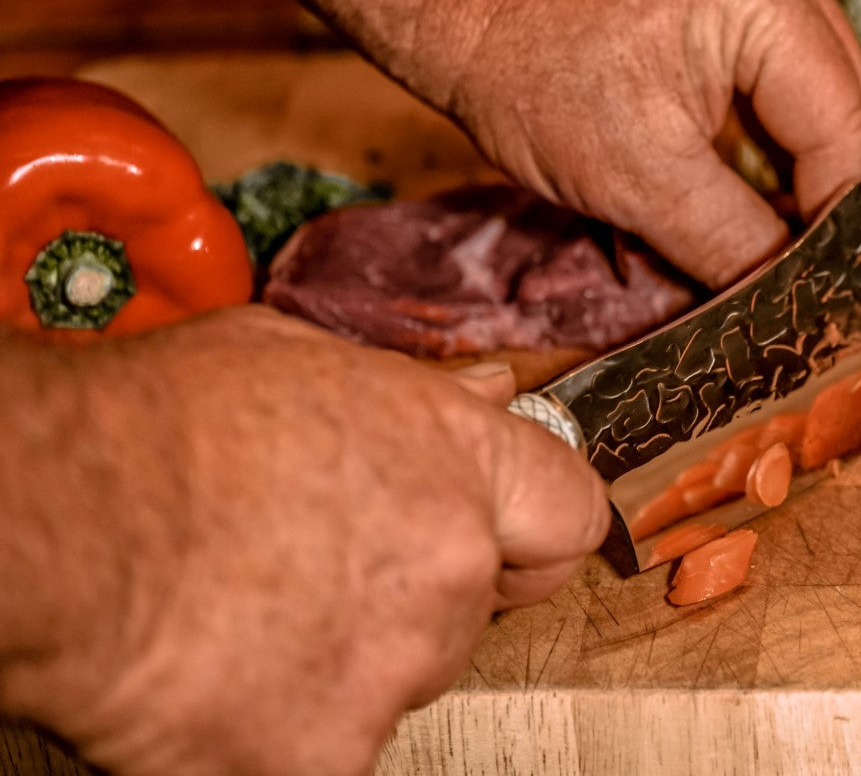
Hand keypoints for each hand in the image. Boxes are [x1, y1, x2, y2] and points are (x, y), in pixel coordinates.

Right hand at [10, 307, 605, 775]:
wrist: (53, 518)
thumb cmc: (155, 423)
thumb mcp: (299, 363)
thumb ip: (414, 396)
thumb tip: (489, 392)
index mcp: (458, 461)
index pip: (568, 514)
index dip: (531, 529)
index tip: (497, 538)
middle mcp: (452, 568)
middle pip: (475, 606)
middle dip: (417, 596)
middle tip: (318, 569)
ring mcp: (394, 668)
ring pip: (402, 679)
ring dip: (346, 662)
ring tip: (243, 614)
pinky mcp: (324, 758)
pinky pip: (331, 751)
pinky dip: (281, 732)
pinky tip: (215, 684)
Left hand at [407, 0, 860, 286]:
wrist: (454, 3)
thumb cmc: (528, 80)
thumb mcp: (641, 184)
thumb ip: (737, 245)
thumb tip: (801, 300)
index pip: (842, 127)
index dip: (841, 220)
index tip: (832, 289)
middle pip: (842, 101)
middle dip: (825, 192)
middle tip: (814, 275)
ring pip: (816, 85)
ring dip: (800, 162)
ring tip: (782, 236)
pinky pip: (780, 60)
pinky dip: (770, 123)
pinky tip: (752, 178)